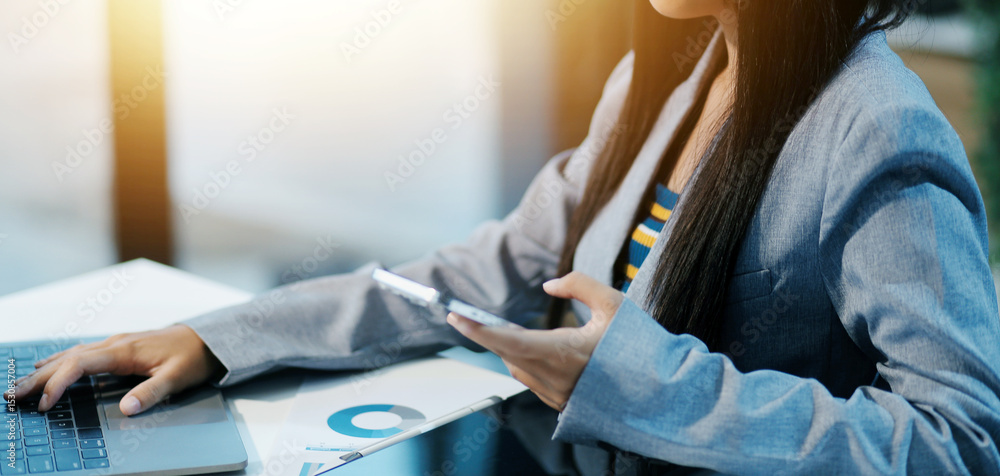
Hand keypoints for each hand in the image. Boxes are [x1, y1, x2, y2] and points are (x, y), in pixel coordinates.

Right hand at [7, 325, 220, 415]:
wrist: (208, 339)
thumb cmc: (193, 357)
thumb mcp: (178, 378)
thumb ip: (151, 393)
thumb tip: (126, 408)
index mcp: (125, 350)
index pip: (80, 365)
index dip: (59, 383)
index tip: (45, 403)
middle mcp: (116, 343)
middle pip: (68, 358)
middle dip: (39, 377)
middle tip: (12, 394)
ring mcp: (117, 343)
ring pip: (72, 354)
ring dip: (46, 368)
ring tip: (21, 383)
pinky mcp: (120, 346)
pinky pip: (83, 352)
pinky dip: (62, 360)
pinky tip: (50, 364)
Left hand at [447, 271, 622, 411]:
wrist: (657, 390)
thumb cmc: (637, 345)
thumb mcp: (614, 304)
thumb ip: (579, 285)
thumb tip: (549, 286)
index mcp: (563, 352)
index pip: (510, 341)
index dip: (480, 330)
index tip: (457, 317)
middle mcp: (555, 378)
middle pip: (506, 354)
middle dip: (486, 335)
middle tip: (465, 317)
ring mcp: (557, 395)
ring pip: (517, 368)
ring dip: (508, 348)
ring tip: (506, 330)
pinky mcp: (561, 403)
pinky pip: (531, 380)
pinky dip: (524, 362)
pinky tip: (531, 349)